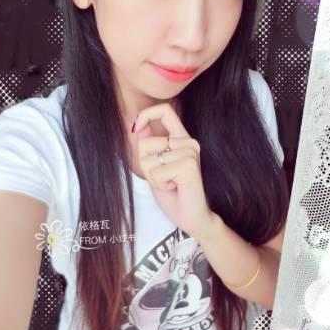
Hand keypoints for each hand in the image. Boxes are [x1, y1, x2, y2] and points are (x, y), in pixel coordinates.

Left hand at [132, 102, 213, 239]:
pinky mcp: (189, 165)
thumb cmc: (175, 195)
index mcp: (182, 138)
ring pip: (148, 160)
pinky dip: (160, 185)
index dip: (146, 114)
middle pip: (145, 143)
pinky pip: (157, 172)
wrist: (192, 218)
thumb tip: (137, 125)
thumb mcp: (156, 167)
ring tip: (171, 184)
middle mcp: (189, 142)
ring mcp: (191, 152)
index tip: (136, 128)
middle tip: (165, 178)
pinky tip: (175, 188)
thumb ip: (149, 146)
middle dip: (146, 166)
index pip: (165, 110)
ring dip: (154, 178)